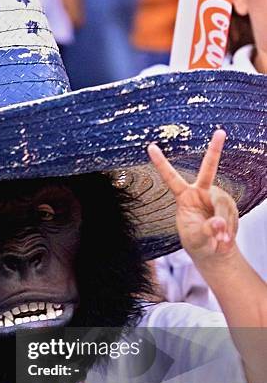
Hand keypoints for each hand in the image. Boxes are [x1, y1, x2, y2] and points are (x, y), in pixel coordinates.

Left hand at [148, 130, 238, 262]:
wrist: (213, 250)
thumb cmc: (198, 242)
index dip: (161, 163)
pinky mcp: (229, 204)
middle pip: (208, 169)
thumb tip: (219, 222)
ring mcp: (216, 196)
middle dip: (215, 149)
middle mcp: (201, 192)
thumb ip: (206, 230)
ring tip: (221, 240)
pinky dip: (230, 228)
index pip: (171, 178)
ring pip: (222, 204)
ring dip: (223, 224)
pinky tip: (225, 238)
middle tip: (220, 132)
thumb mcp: (197, 239)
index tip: (150, 146)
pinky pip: (231, 213)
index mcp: (184, 198)